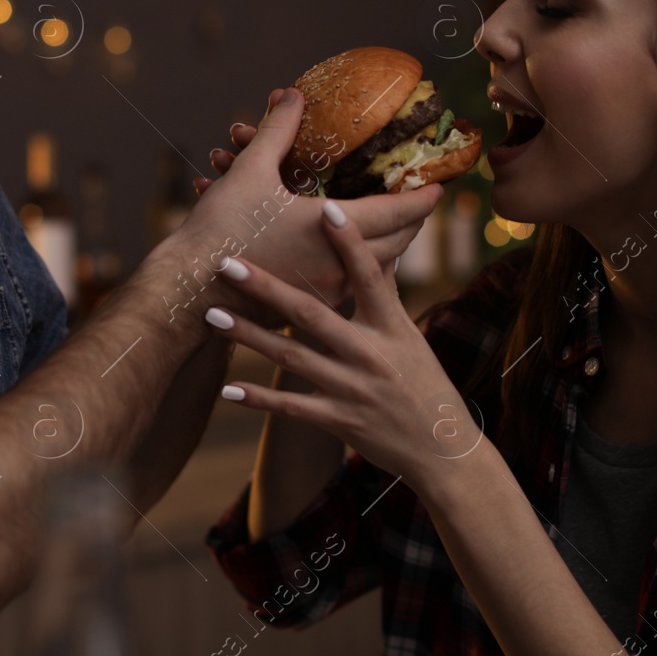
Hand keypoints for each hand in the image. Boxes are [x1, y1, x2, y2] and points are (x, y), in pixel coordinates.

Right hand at [172, 88, 441, 315]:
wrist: (190, 287)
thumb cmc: (221, 228)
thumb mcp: (251, 170)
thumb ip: (278, 130)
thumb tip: (294, 96)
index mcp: (334, 229)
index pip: (400, 211)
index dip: (424, 196)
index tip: (440, 185)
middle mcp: (340, 266)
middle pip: (398, 244)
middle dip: (411, 221)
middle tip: (417, 202)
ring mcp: (328, 291)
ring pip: (376, 268)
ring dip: (387, 244)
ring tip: (389, 225)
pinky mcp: (310, 307)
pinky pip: (350, 285)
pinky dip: (358, 265)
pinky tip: (349, 253)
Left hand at [202, 200, 485, 486]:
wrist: (443, 448)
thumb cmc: (425, 383)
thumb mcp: (410, 335)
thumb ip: (388, 293)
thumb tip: (385, 245)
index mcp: (391, 326)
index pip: (368, 276)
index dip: (350, 242)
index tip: (325, 207)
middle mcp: (370, 353)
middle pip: (312, 313)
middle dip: (267, 287)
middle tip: (228, 264)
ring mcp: (352, 388)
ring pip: (292, 356)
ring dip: (250, 336)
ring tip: (213, 315)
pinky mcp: (339, 420)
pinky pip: (291, 407)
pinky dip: (259, 398)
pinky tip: (227, 387)